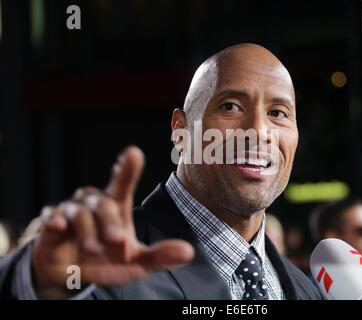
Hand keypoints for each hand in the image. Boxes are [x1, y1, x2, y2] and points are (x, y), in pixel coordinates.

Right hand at [32, 146, 193, 294]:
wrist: (73, 275)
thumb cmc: (108, 260)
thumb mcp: (137, 262)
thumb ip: (160, 255)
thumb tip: (188, 252)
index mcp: (116, 208)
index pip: (122, 183)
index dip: (127, 169)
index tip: (133, 153)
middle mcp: (94, 204)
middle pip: (104, 203)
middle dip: (111, 223)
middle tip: (119, 243)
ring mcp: (72, 212)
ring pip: (80, 211)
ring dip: (89, 230)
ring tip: (94, 249)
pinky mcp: (51, 225)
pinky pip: (52, 216)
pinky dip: (55, 220)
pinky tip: (59, 226)